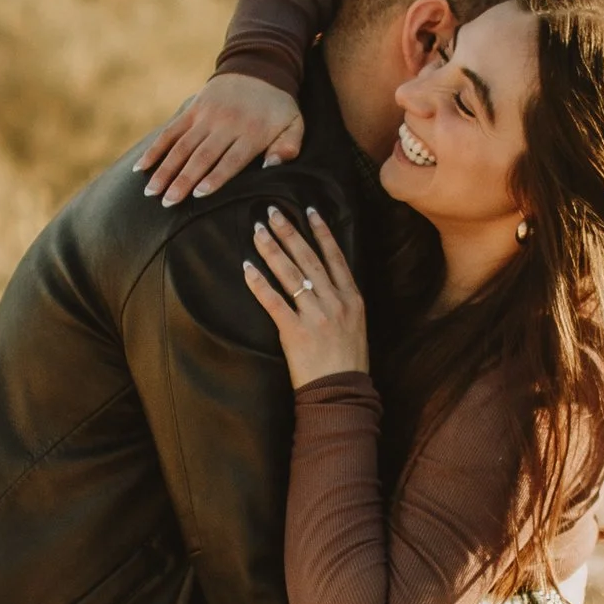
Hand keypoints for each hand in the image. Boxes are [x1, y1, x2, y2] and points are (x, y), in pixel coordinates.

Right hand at [136, 74, 302, 204]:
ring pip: (182, 146)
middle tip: (168, 202)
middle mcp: (226, 124)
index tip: (198, 195)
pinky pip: (171, 131)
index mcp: (252, 133)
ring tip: (151, 192)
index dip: (214, 178)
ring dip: (165, 169)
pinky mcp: (193, 109)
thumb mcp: (294, 123)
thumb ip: (288, 146)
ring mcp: (207, 116)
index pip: (231, 160)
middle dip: (183, 180)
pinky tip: (142, 168)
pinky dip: (156, 149)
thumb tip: (272, 166)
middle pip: (202, 156)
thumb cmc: (278, 107)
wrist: (258, 67)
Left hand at [244, 207, 368, 385]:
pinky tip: (248, 268)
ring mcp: (316, 317)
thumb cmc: (348, 361)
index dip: (321, 232)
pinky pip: (274, 302)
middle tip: (272, 212)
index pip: (335, 257)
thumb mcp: (355, 324)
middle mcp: (335, 303)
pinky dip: (259, 283)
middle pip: (309, 259)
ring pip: (291, 275)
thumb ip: (342, 300)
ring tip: (258, 232)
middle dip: (289, 232)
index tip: (308, 211)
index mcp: (352, 299)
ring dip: (272, 250)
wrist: (341, 392)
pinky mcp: (296, 332)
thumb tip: (323, 279)